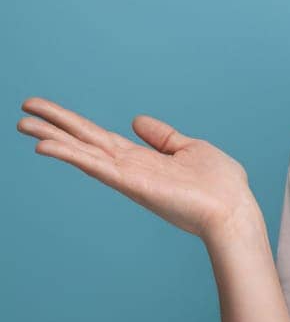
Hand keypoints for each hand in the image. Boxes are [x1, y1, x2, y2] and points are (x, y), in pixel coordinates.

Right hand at [16, 97, 259, 243]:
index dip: (73, 123)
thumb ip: (162, 136)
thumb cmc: (221, 186)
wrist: (234, 211)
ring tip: (22, 124)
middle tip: (22, 110)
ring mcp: (129, 176)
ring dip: (52, 139)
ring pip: (83, 152)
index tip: (47, 110)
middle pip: (83, 141)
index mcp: (141, 158)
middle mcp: (129, 168)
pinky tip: (46, 147)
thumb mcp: (190, 149)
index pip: (98, 137)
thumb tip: (138, 120)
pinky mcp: (133, 183)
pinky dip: (70, 155)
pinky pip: (95, 166)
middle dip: (53, 126)